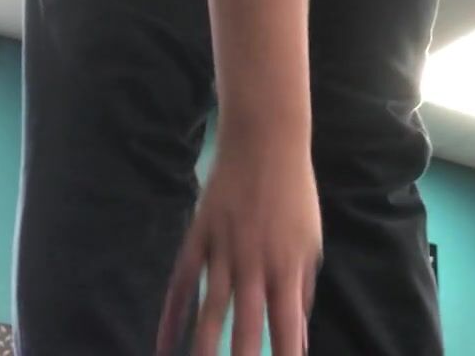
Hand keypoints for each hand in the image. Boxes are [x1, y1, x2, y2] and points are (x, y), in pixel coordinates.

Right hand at [158, 129, 321, 355]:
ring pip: (211, 308)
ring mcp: (223, 249)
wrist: (266, 140)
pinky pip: (183, 281)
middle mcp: (255, 263)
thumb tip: (299, 330)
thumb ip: (303, 287)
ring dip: (203, 346)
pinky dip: (172, 314)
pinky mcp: (199, 235)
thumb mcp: (311, 241)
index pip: (288, 325)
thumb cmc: (295, 194)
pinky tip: (164, 342)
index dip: (286, 355)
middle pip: (247, 324)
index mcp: (288, 266)